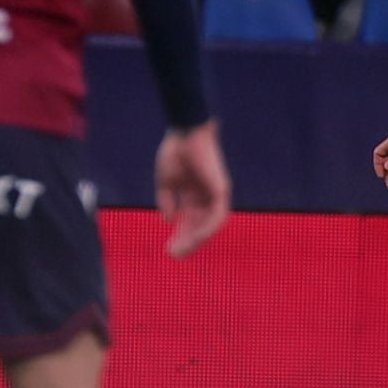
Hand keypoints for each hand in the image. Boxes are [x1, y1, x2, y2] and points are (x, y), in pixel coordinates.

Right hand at [154, 120, 230, 256]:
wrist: (185, 132)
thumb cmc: (175, 151)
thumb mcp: (166, 182)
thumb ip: (166, 201)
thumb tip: (167, 221)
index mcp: (194, 194)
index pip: (188, 221)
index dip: (179, 236)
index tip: (169, 250)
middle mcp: (207, 196)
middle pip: (199, 226)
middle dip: (187, 242)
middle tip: (174, 256)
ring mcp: (215, 193)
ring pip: (209, 225)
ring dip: (197, 239)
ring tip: (182, 250)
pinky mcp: (222, 189)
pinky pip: (217, 216)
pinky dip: (207, 228)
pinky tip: (194, 238)